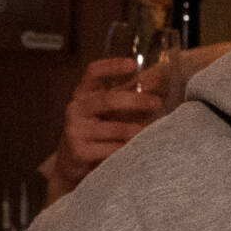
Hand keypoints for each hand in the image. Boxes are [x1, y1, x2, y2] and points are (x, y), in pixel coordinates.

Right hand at [48, 58, 167, 194]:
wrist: (72, 166)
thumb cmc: (96, 132)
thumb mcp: (109, 109)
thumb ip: (131, 91)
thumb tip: (159, 73)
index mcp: (83, 94)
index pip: (93, 72)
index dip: (111, 66)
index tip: (133, 63)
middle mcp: (76, 109)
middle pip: (107, 99)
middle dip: (135, 100)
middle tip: (157, 103)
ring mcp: (75, 130)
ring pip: (113, 128)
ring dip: (137, 130)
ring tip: (154, 131)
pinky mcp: (78, 151)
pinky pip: (111, 149)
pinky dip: (128, 149)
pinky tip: (140, 149)